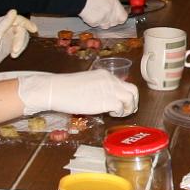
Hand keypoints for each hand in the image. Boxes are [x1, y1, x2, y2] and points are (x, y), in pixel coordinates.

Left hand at [0, 11, 36, 77]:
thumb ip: (4, 24)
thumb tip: (14, 11)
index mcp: (0, 23)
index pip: (17, 19)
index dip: (27, 23)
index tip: (34, 30)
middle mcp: (5, 29)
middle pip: (21, 29)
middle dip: (21, 40)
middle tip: (15, 51)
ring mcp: (7, 37)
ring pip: (22, 37)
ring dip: (21, 46)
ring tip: (14, 54)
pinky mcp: (9, 46)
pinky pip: (20, 44)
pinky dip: (20, 49)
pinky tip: (14, 56)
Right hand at [16, 69, 138, 116]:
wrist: (56, 89)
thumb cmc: (65, 88)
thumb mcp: (86, 84)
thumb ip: (98, 88)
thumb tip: (103, 98)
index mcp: (105, 75)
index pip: (123, 84)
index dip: (125, 95)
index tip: (121, 103)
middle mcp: (110, 80)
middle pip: (133, 90)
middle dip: (133, 102)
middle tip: (126, 110)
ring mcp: (110, 90)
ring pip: (131, 98)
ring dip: (128, 108)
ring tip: (118, 114)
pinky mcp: (106, 101)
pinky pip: (121, 108)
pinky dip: (118, 113)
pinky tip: (110, 115)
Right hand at [78, 0, 129, 28]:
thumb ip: (112, 5)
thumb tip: (115, 11)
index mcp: (115, 4)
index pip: (123, 17)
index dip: (119, 18)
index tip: (117, 17)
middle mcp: (110, 12)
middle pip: (114, 23)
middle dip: (110, 20)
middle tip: (103, 14)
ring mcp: (102, 18)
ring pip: (105, 26)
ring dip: (101, 22)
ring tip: (95, 13)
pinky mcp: (94, 23)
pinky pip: (95, 25)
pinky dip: (92, 22)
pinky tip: (90, 14)